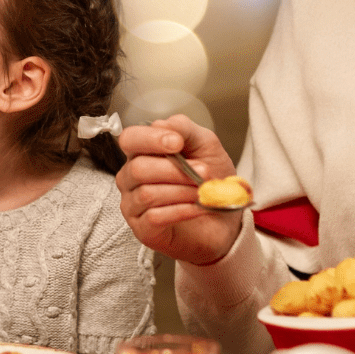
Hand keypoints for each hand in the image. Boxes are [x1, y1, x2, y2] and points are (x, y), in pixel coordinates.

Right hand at [116, 115, 241, 264]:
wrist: (225, 220)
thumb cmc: (210, 181)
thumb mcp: (205, 146)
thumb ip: (184, 129)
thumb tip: (162, 124)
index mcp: (142, 152)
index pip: (130, 139)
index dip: (150, 139)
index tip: (177, 142)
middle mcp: (131, 177)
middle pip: (138, 168)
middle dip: (175, 170)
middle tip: (203, 173)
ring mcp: (134, 204)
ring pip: (147, 194)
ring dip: (181, 191)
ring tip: (202, 192)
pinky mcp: (143, 229)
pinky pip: (155, 217)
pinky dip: (182, 210)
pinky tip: (198, 207)